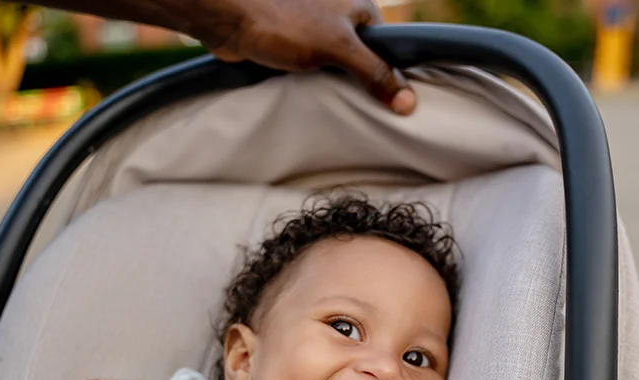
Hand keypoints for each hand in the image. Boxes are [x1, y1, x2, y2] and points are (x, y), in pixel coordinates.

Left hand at [198, 0, 416, 113]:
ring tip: (339, 104)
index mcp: (359, 7)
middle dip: (363, 83)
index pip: (389, 47)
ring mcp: (317, 30)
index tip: (394, 104)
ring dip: (338, 85)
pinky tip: (316, 96)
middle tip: (366, 110)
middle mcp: (340, 14)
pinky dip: (318, 84)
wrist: (231, 20)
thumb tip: (408, 102)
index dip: (391, 75)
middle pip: (365, 58)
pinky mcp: (295, 46)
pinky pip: (317, 70)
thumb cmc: (284, 24)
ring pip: (339, 66)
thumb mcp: (339, 50)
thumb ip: (375, 73)